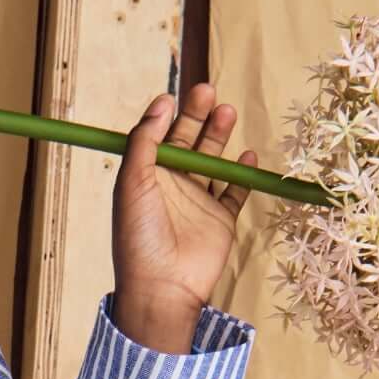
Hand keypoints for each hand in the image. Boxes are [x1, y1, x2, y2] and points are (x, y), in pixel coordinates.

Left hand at [109, 82, 256, 351]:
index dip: (168, 116)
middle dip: (199, 116)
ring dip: (220, 136)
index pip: (159, 137)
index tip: (176, 96)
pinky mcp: (221, 220)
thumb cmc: (139, 237)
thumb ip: (145, 141)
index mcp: (146, 178)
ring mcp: (198, 202)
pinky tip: (246, 157)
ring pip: (213, 161)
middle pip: (189, 142)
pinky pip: (235, 191)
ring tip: (227, 111)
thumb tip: (162, 102)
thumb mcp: (132, 183)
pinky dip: (243, 174)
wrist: (162, 288)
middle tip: (208, 90)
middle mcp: (172, 187)